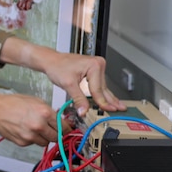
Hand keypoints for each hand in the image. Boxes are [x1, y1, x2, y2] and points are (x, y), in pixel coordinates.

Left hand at [0, 39, 124, 115]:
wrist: (50, 60)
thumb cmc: (57, 66)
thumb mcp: (68, 84)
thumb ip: (78, 99)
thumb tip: (83, 111)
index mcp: (94, 65)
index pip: (97, 89)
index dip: (101, 102)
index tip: (108, 110)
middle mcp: (98, 64)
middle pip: (103, 88)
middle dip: (110, 100)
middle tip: (120, 110)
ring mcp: (97, 67)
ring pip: (102, 87)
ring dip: (107, 98)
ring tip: (117, 107)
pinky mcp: (93, 71)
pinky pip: (99, 85)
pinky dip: (102, 93)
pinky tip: (109, 100)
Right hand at [0, 92, 62, 147]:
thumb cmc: (13, 103)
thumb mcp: (36, 101)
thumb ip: (50, 111)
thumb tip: (61, 119)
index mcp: (44, 113)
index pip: (64, 127)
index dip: (68, 129)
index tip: (69, 130)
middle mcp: (39, 125)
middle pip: (57, 137)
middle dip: (57, 134)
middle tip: (54, 130)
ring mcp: (30, 135)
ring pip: (46, 142)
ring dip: (45, 137)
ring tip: (36, 129)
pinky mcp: (23, 142)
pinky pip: (33, 143)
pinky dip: (33, 138)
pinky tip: (25, 130)